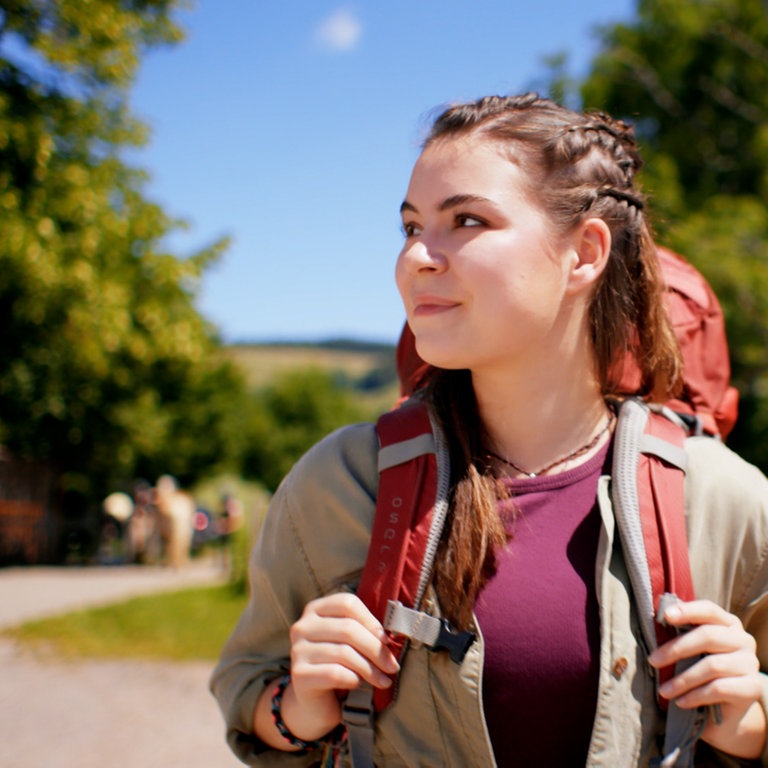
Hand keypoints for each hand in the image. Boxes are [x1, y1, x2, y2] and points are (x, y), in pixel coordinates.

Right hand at [283, 593, 399, 740]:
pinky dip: (354, 679)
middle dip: (376, 649)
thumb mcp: (351, 643)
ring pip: (344, 653)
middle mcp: (303, 626)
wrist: (315, 703)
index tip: (387, 640)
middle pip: (348, 628)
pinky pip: (335, 673)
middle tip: (392, 666)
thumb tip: (389, 637)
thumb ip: (365, 632)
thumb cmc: (339, 666)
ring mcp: (298, 650)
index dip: (371, 621)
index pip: (347, 603)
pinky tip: (361, 685)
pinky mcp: (299, 675)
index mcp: (316, 609)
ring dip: (370, 668)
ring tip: (384, 680)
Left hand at [648, 599, 765, 759]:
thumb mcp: (692, 650)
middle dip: (676, 648)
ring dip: (682, 679)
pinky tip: (680, 701)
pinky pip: (719, 688)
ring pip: (712, 665)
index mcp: (728, 623)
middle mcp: (743, 640)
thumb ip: (681, 634)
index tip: (665, 616)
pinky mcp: (752, 688)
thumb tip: (656, 621)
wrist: (725, 709)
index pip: (709, 609)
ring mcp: (750, 663)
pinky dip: (695, 695)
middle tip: (652, 660)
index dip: (688, 611)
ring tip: (663, 690)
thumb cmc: (701, 670)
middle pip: (708, 636)